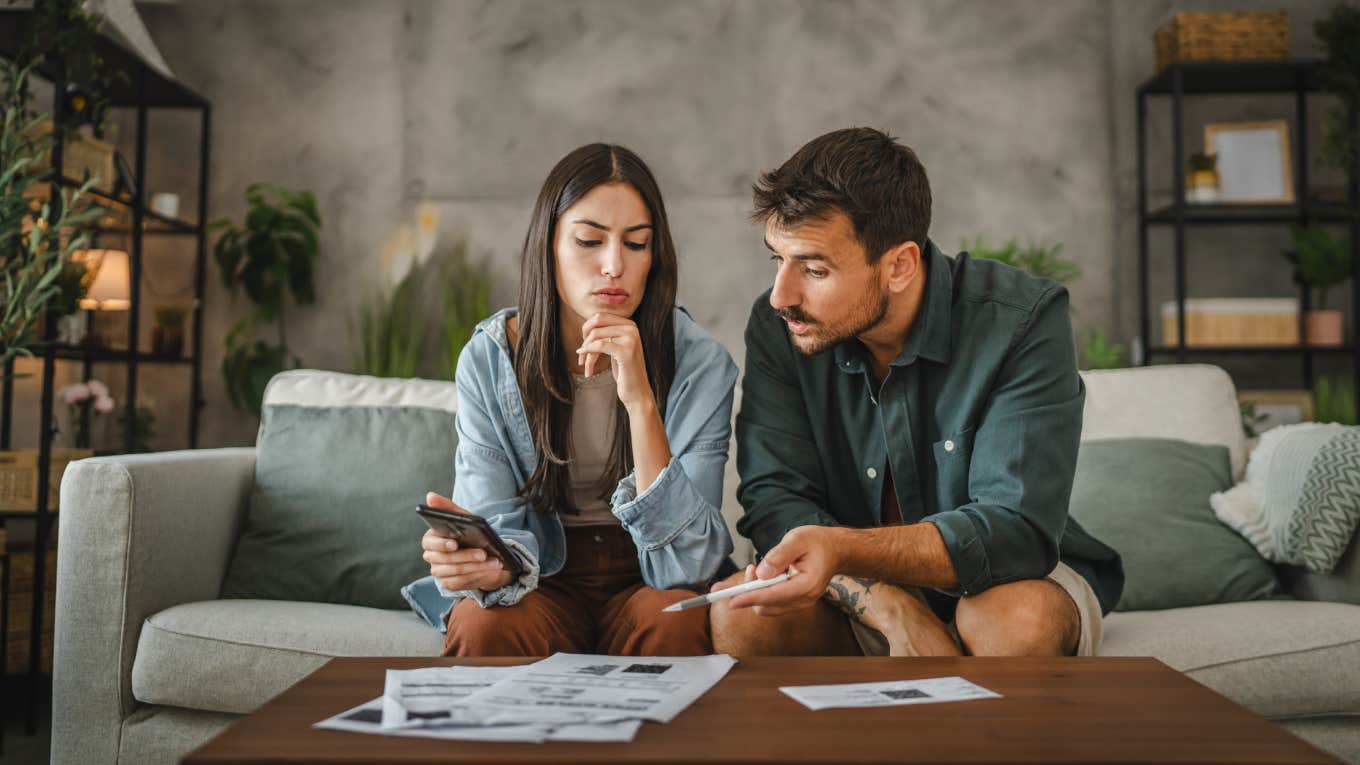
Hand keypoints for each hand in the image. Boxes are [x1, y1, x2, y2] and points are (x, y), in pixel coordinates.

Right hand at [421, 491, 512, 591]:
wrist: (483, 554)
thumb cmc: (469, 533)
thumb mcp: (463, 518)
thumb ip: (447, 507)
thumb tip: (430, 496)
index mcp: (431, 539)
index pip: (429, 542)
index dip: (441, 544)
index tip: (455, 543)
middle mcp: (432, 557)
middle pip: (446, 559)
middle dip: (466, 556)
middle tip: (483, 553)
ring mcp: (440, 572)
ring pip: (456, 571)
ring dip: (476, 566)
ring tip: (494, 561)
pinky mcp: (449, 583)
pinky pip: (461, 582)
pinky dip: (477, 576)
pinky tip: (489, 570)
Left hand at [576, 313, 655, 412]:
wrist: (637, 392)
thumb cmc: (624, 371)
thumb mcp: (615, 348)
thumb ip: (606, 334)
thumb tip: (585, 325)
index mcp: (630, 325)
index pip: (600, 316)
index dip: (586, 328)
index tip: (584, 345)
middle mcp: (632, 328)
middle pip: (596, 322)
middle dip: (584, 338)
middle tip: (581, 353)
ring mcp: (631, 339)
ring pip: (596, 335)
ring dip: (585, 352)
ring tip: (584, 365)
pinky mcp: (626, 352)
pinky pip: (599, 345)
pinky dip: (588, 354)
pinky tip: (587, 367)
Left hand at [725, 526, 844, 615]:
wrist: (835, 550)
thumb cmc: (817, 542)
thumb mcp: (797, 539)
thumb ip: (778, 556)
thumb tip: (760, 573)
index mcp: (806, 585)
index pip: (773, 596)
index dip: (749, 597)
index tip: (731, 600)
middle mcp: (804, 599)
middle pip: (766, 604)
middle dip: (749, 591)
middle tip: (749, 568)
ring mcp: (799, 603)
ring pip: (766, 606)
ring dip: (754, 591)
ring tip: (756, 568)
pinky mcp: (794, 602)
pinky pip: (771, 603)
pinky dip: (761, 592)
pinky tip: (762, 576)